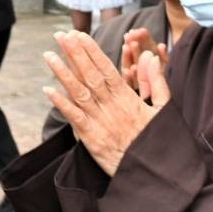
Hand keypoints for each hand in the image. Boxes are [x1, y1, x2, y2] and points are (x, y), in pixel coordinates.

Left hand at [43, 31, 166, 176]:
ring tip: (48, 55)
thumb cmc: (159, 143)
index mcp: (128, 99)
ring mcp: (101, 123)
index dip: (92, 51)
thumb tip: (151, 56)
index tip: (80, 35)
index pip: (107, 69)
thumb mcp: (164, 110)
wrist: (154, 176)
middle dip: (74, 54)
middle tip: (60, 35)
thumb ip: (157, 81)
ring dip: (62, 73)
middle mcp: (113, 107)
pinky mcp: (92, 140)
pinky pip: (75, 118)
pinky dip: (61, 104)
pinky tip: (48, 90)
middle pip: (90, 75)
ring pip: (79, 93)